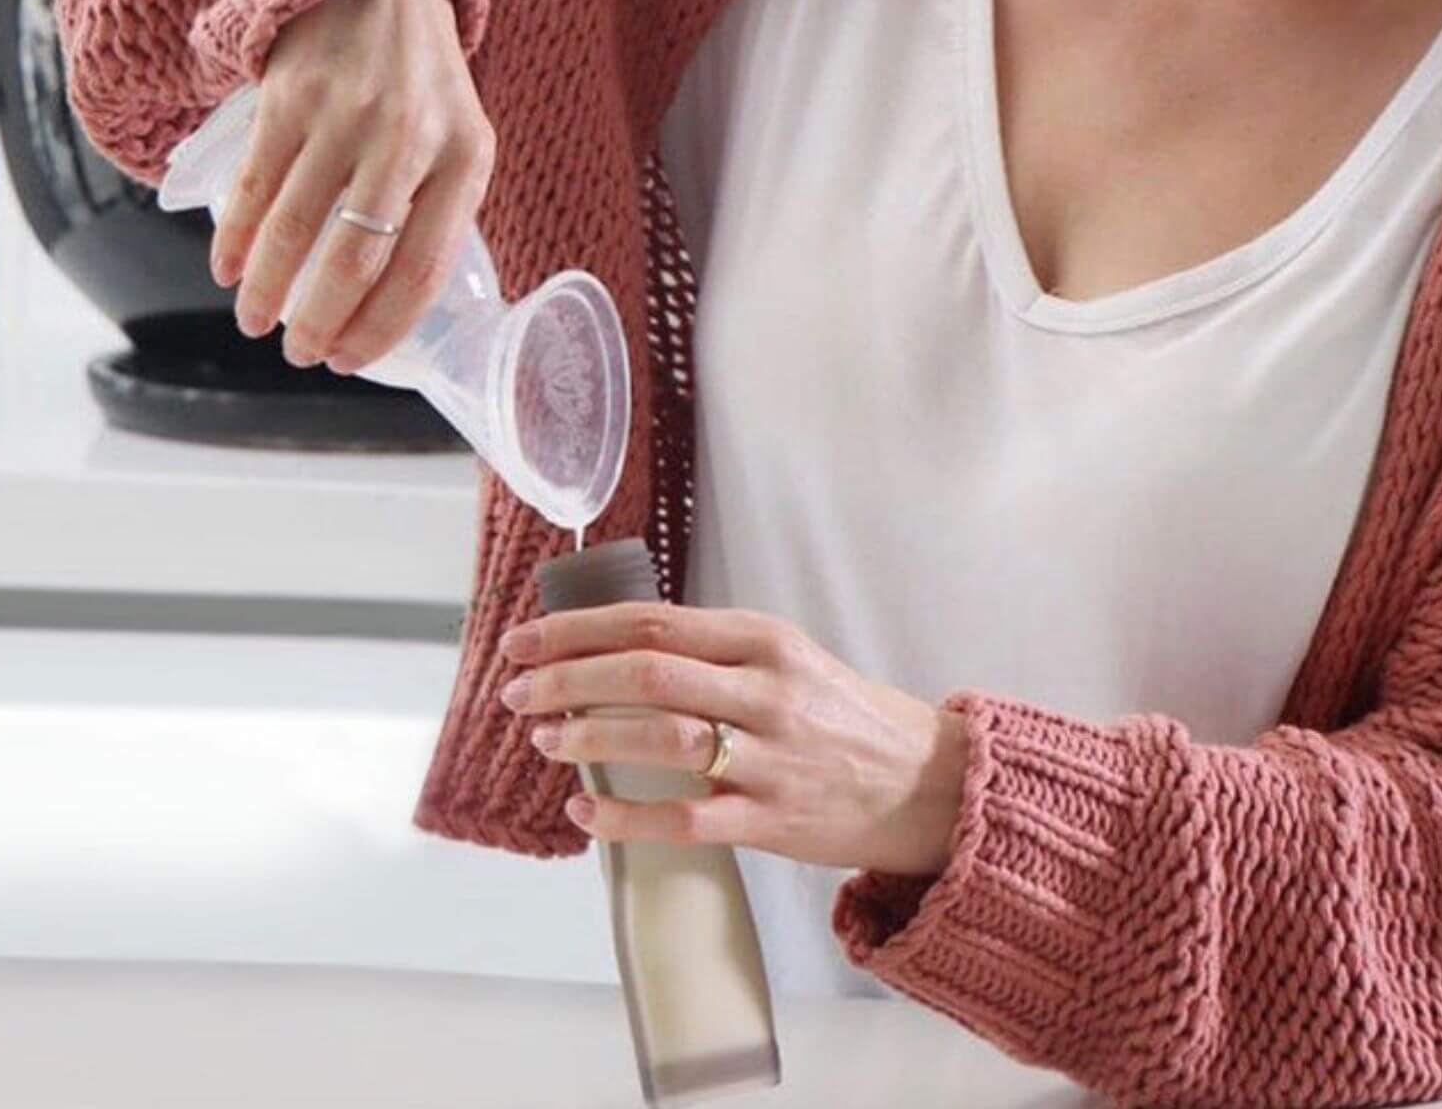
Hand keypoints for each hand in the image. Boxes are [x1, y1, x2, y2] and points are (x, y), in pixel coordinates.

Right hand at [207, 0, 495, 371]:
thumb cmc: (423, 84)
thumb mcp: (460, 141)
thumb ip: (438, 212)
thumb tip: (391, 309)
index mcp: (465, 159)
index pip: (423, 269)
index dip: (381, 327)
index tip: (350, 361)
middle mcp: (407, 138)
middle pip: (355, 261)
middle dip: (320, 323)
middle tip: (300, 354)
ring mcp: (345, 116)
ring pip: (295, 231)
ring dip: (267, 291)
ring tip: (254, 323)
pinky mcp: (290, 97)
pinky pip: (256, 187)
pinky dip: (234, 238)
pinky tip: (226, 269)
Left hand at [498, 602, 969, 876]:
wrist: (925, 784)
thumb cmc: (842, 716)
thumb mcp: (788, 657)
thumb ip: (715, 650)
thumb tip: (620, 645)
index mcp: (764, 639)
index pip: (652, 620)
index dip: (577, 630)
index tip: (525, 640)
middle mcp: (766, 690)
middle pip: (646, 670)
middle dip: (567, 679)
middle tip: (516, 691)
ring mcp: (769, 757)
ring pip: (660, 737)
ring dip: (589, 738)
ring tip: (546, 739)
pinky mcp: (772, 820)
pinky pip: (685, 818)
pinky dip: (626, 816)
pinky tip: (585, 814)